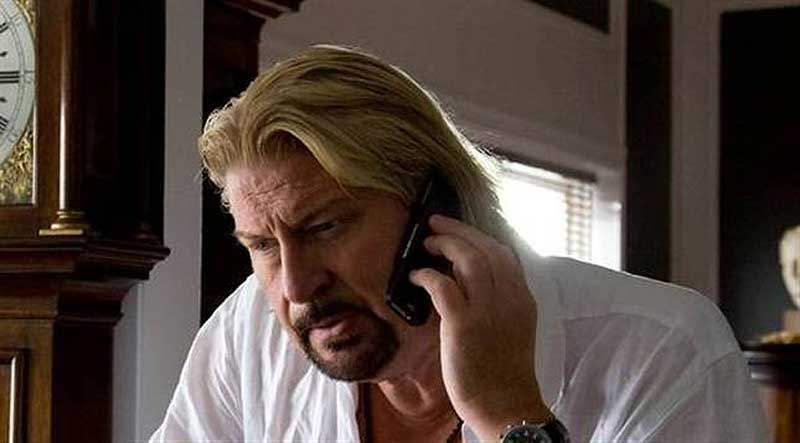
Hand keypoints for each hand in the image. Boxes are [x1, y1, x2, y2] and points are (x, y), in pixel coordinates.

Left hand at [409, 214, 552, 440]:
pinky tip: (417, 276)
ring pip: (468, 258)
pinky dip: (427, 275)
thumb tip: (461, 278)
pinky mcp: (464, 324)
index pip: (504, 253)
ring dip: (445, 245)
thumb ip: (495, 301)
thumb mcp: (511, 327)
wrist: (505, 405)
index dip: (479, 236)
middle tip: (436, 225)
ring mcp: (488, 310)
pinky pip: (443, 286)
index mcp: (523, 298)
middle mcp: (509, 298)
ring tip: (427, 244)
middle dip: (458, 230)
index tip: (460, 231)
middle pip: (486, 248)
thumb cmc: (503, 372)